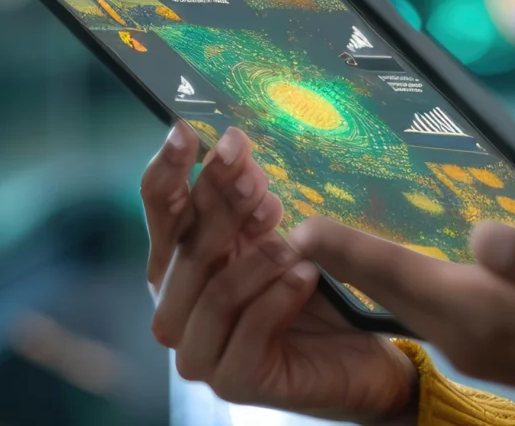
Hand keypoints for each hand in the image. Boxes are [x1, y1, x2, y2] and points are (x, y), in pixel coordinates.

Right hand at [140, 123, 417, 423]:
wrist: (355, 355)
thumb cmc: (305, 289)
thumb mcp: (273, 233)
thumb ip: (246, 200)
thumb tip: (231, 151)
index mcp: (176, 265)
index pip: (160, 210)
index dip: (168, 170)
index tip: (185, 131)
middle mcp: (175, 308)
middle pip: (186, 247)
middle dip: (219, 207)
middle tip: (254, 179)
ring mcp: (199, 351)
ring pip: (214, 293)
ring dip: (256, 262)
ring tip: (294, 245)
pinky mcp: (234, 381)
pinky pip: (249, 331)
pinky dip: (278, 298)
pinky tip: (306, 276)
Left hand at [289, 216, 514, 425]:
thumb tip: (484, 237)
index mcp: (486, 318)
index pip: (396, 277)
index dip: (346, 249)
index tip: (293, 224)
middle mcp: (472, 337)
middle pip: (388, 291)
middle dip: (340, 258)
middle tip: (289, 222)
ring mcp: (485, 346)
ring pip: (406, 302)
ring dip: (368, 269)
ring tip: (328, 235)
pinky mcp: (503, 344)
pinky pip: (433, 309)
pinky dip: (404, 282)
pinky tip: (401, 261)